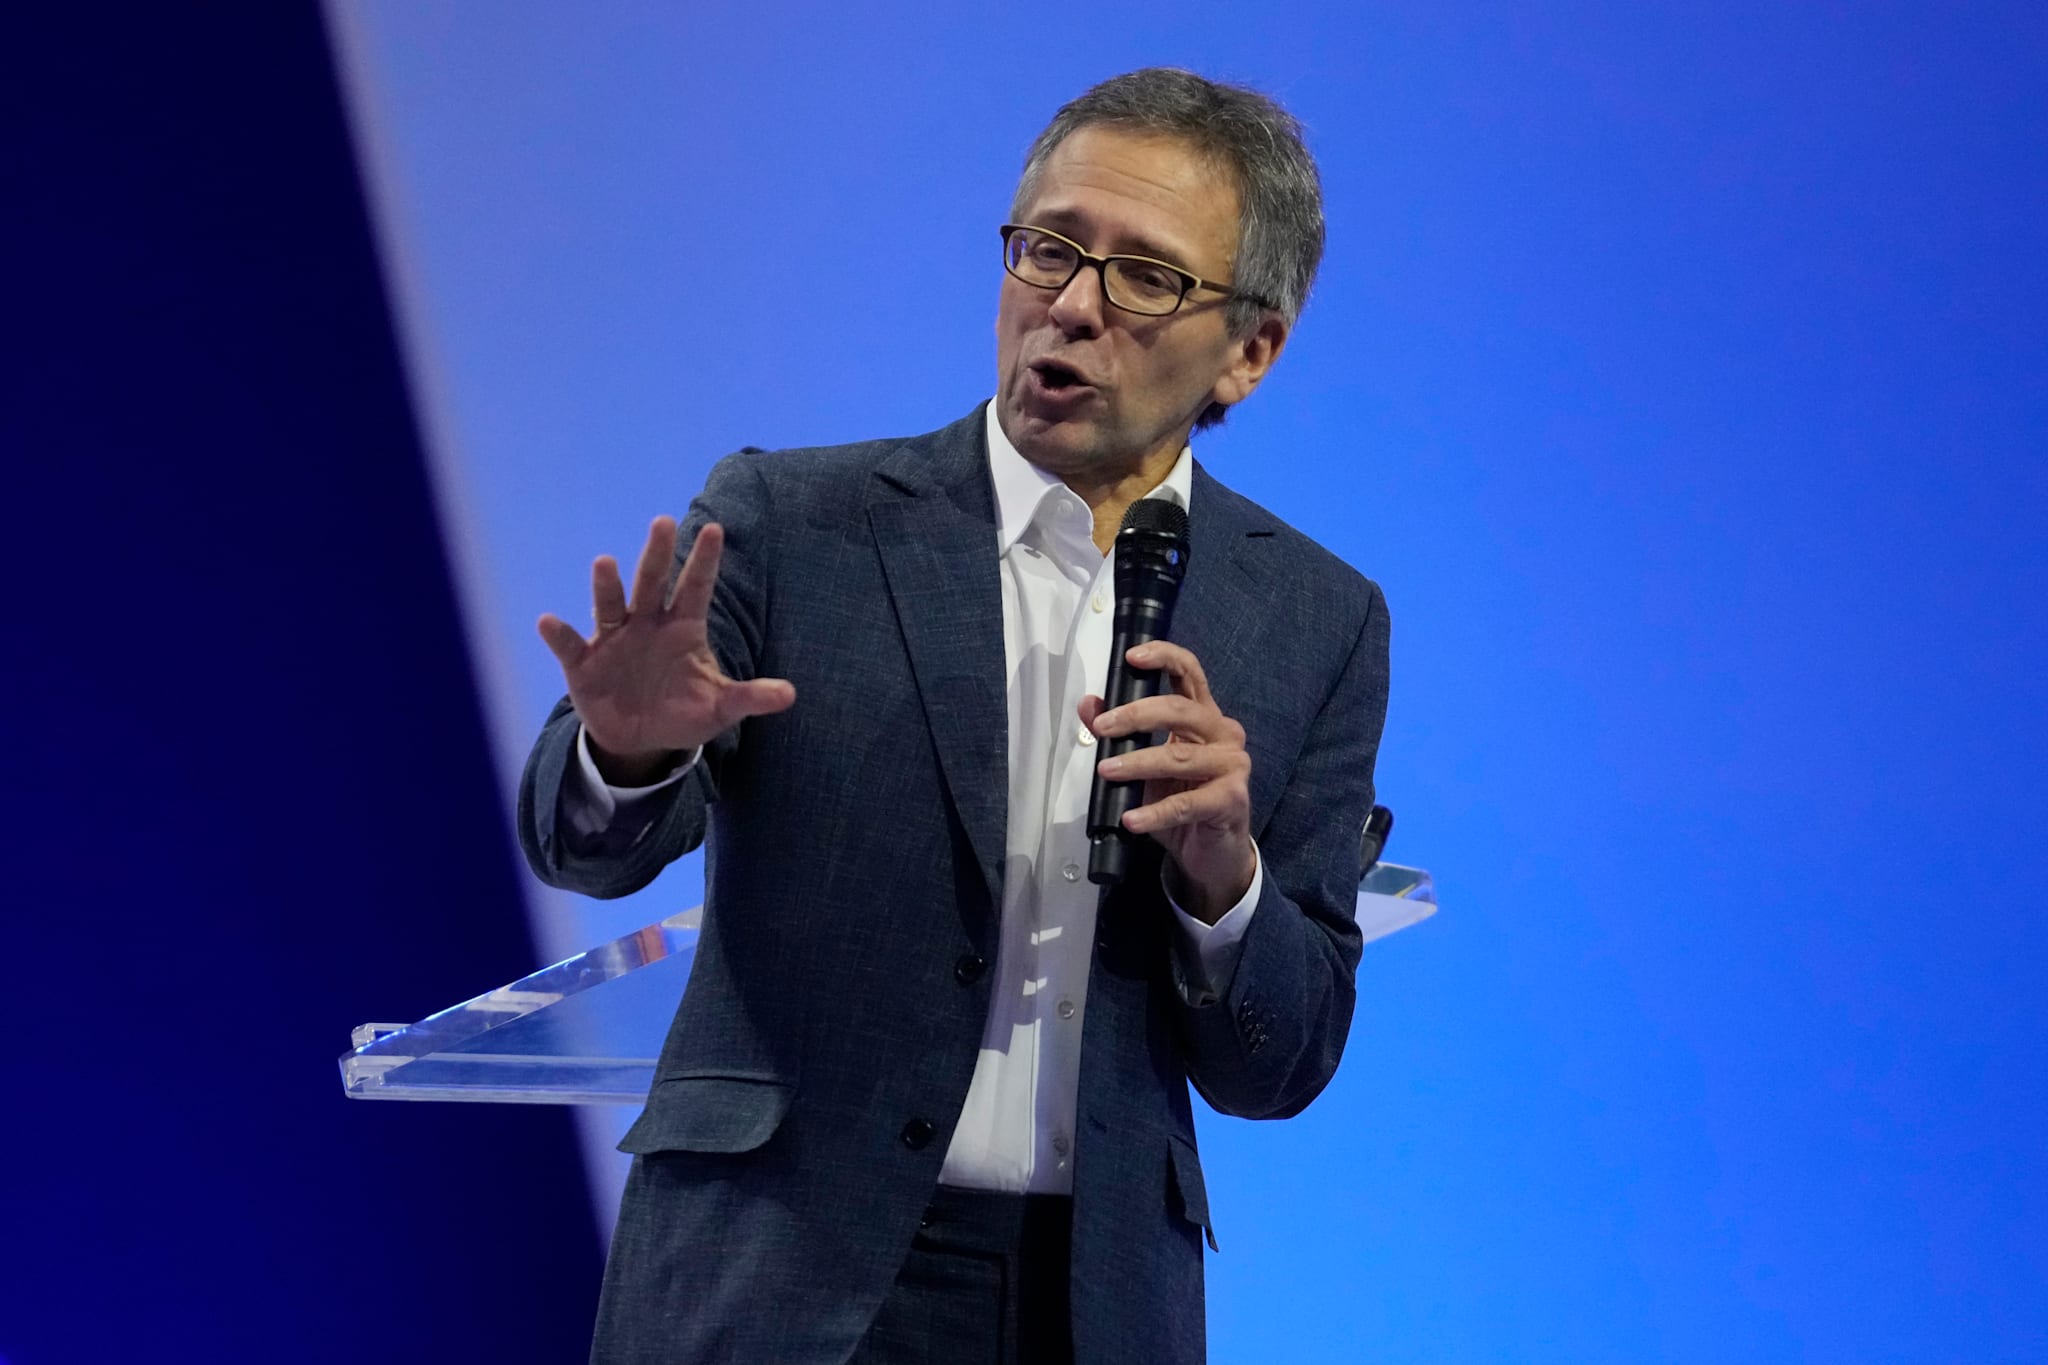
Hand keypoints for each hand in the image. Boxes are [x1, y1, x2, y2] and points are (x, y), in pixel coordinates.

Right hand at [538, 518, 794, 784]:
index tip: (716, 530)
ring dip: (608, 586)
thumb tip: (791, 695)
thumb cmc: (682, 712)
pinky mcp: (584, 663)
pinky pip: (570, 645)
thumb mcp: (718, 708)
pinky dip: (559, 634)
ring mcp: (614, 640)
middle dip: (657, 554)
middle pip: (653, 583)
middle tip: (664, 522)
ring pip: (611, 605)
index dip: (705, 561)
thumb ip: (749, 698)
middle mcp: (647, 623)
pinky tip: (549, 622)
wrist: (640, 739)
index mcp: (683, 628)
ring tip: (605, 562)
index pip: (696, 587)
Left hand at [1082, 641, 1255, 923]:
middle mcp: (1224, 734)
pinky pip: (1188, 803)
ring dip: (1137, 763)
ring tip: (1105, 770)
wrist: (1214, 853)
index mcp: (1204, 717)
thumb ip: (1120, 735)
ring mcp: (1233, 766)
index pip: (1189, 673)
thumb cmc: (1182, 802)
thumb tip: (1088, 705)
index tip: (1132, 657)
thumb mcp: (1144, 768)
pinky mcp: (1232, 799)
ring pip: (1179, 756)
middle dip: (1135, 715)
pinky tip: (1132, 819)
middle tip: (1102, 728)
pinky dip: (1155, 812)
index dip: (1163, 658)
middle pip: (1180, 710)